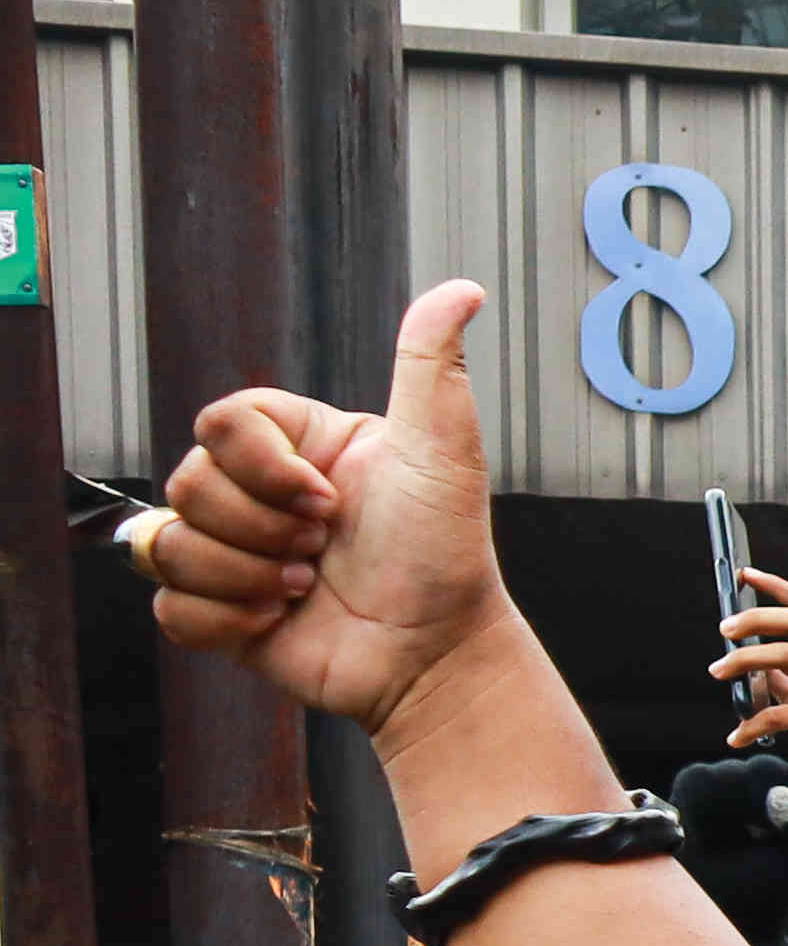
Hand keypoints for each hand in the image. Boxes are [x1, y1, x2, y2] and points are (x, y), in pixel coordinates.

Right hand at [141, 276, 518, 741]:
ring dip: (243, 575)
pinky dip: (223, 619)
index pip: (221, 422)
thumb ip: (432, 365)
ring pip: (169, 543)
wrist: (437, 656)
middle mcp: (262, 495)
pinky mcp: (221, 613)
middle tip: (324, 550)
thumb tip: (461, 289)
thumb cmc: (446, 557)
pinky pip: (168, 607)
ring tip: (306, 589)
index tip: (327, 499)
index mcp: (300, 448)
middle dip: (262, 528)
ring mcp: (237, 554)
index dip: (263, 466)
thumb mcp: (442, 452)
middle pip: (188, 482)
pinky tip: (277, 622)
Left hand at [708, 569, 787, 810]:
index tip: (744, 574)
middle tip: (724, 628)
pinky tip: (736, 737)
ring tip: (717, 671)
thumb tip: (751, 665)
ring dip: (742, 660)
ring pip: (784, 656)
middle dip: (755, 617)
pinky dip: (750, 724)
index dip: (775, 586)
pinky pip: (780, 713)